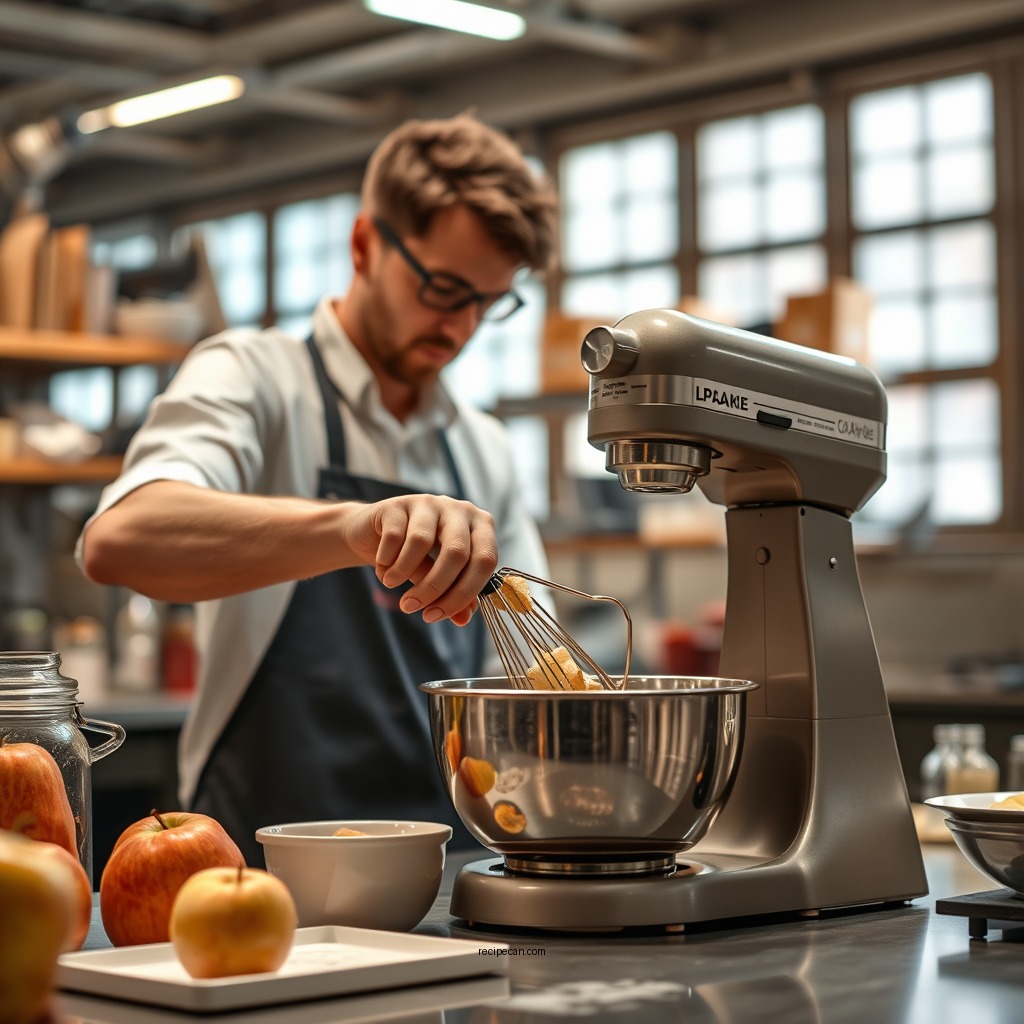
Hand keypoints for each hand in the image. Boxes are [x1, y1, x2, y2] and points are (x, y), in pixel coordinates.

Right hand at [340, 495, 497, 624]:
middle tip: (411, 607)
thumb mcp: (438, 577)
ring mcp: (428, 502)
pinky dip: (386, 559)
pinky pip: (394, 535)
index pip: (484, 561)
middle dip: (433, 588)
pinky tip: (382, 569)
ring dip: (403, 572)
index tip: (436, 615)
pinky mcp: (398, 503)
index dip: (463, 594)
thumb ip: (454, 595)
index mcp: (480, 526)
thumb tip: (463, 619)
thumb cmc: (416, 557)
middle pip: (457, 552)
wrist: (375, 535)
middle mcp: (458, 509)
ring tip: (391, 584)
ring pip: (422, 541)